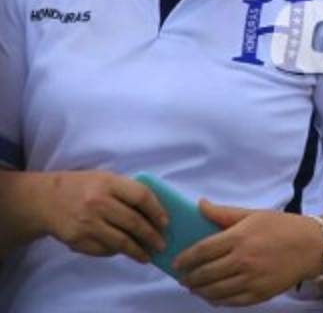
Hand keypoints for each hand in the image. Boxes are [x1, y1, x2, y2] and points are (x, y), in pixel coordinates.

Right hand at [37, 171, 167, 262]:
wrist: (44, 200)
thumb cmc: (83, 187)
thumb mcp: (105, 179)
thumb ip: (127, 191)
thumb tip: (155, 211)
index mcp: (108, 183)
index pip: (141, 196)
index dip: (157, 211)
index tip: (166, 222)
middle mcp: (98, 203)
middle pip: (133, 222)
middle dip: (151, 236)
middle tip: (162, 244)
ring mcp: (87, 223)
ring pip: (120, 241)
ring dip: (137, 251)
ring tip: (147, 255)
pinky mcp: (77, 240)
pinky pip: (104, 249)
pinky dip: (117, 252)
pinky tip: (124, 252)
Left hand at [174, 200, 322, 306]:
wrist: (312, 247)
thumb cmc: (282, 227)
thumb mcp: (254, 214)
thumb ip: (224, 213)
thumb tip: (199, 205)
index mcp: (239, 237)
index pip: (202, 251)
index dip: (185, 259)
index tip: (177, 263)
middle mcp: (243, 260)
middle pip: (205, 274)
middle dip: (189, 277)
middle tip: (183, 277)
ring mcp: (251, 279)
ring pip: (214, 291)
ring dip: (199, 290)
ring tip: (194, 287)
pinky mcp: (259, 294)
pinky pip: (230, 301)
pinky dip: (216, 300)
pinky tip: (212, 295)